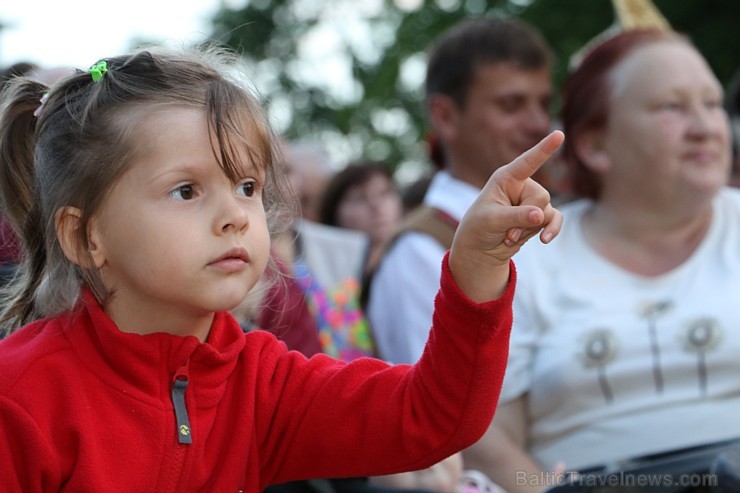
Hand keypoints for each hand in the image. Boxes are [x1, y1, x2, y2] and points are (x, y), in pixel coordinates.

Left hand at [448, 130, 563, 301]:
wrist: (480, 249)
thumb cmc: (479, 228)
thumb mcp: (492, 220)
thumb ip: (516, 217)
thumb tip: (542, 216)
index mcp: (506, 177)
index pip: (528, 161)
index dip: (544, 148)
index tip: (558, 134)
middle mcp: (522, 185)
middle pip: (540, 196)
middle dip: (526, 217)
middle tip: (506, 230)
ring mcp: (532, 201)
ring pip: (547, 212)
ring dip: (529, 229)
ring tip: (508, 237)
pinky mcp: (539, 217)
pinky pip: (555, 219)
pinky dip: (551, 230)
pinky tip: (544, 240)